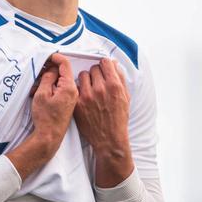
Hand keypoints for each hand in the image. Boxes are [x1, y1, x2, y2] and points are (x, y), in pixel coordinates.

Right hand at [7, 54, 76, 180]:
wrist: (50, 137)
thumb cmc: (45, 118)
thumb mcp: (41, 94)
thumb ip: (48, 78)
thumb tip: (52, 69)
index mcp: (69, 87)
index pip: (65, 64)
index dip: (55, 57)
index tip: (46, 57)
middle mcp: (74, 91)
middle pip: (64, 72)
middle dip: (50, 70)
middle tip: (38, 72)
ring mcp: (73, 98)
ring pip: (62, 81)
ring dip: (50, 79)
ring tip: (36, 86)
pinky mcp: (70, 103)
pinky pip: (63, 89)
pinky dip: (53, 87)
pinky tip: (42, 93)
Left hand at [73, 58, 133, 186]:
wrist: (109, 139)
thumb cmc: (119, 119)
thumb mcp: (126, 97)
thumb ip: (120, 78)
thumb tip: (114, 64)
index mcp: (114, 86)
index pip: (105, 62)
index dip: (105, 65)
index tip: (104, 68)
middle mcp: (100, 89)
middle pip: (94, 68)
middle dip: (96, 73)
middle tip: (98, 82)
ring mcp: (87, 96)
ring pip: (83, 75)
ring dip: (87, 79)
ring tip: (91, 89)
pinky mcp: (77, 103)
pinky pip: (76, 87)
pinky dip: (80, 90)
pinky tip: (85, 96)